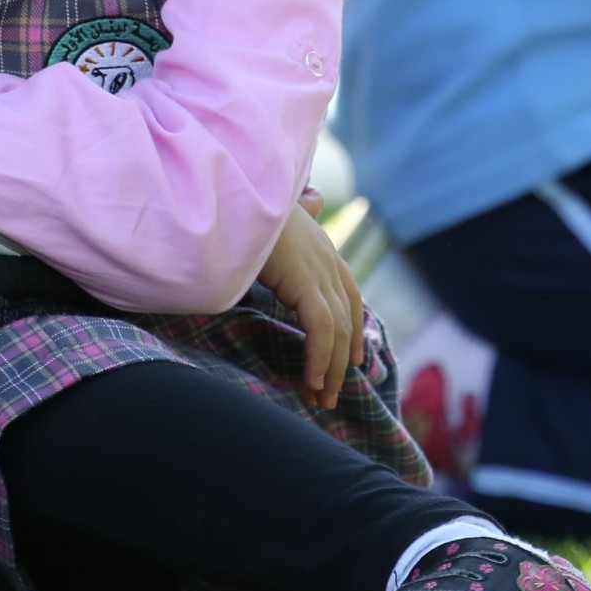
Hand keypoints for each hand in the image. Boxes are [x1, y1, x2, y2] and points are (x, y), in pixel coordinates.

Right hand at [257, 201, 364, 410]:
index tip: (353, 360)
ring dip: (329, 370)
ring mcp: (321, 271)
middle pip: (346, 320)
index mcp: (323, 247)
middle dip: (340, 361)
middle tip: (329, 394)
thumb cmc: (249, 202)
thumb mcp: (281, 210)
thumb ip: (302, 211)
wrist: (236, 191)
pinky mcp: (307, 282)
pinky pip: (321, 331)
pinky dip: (319, 359)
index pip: (350, 296)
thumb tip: (317, 197)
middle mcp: (329, 260)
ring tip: (319, 399)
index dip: (354, 329)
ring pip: (337, 332)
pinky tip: (309, 381)